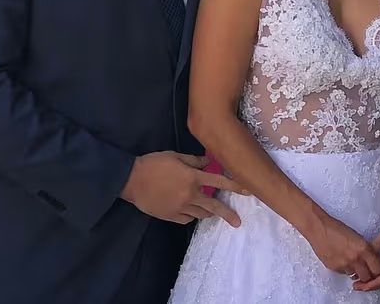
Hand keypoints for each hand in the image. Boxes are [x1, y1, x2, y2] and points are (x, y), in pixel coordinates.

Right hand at [121, 151, 248, 226]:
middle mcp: (190, 195)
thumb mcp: (175, 156)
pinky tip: (192, 212)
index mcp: (192, 178)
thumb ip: (194, 161)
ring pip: (200, 214)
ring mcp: (180, 207)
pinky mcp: (170, 216)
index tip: (248, 191)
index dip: (235, 186)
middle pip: (213, 206)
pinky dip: (192, 215)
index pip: (219, 182)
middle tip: (238, 222)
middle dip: (227, 214)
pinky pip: (187, 219)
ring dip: (209, 213)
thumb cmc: (153, 163)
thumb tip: (209, 162)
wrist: (131, 180)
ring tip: (214, 214)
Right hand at [302, 215, 379, 285]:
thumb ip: (366, 249)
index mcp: (363, 248)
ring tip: (353, 264)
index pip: (378, 268)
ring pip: (356, 276)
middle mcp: (355, 258)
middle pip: (368, 277)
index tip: (377, 268)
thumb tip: (374, 260)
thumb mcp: (357, 236)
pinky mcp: (334, 268)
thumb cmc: (337, 228)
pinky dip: (346, 269)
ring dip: (356, 272)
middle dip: (368, 275)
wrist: (318, 228)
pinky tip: (342, 260)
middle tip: (367, 270)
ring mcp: (344, 265)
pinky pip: (344, 273)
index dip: (379, 270)